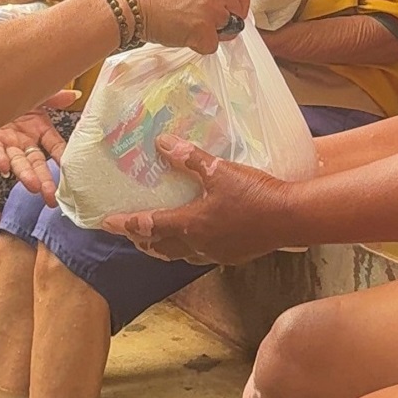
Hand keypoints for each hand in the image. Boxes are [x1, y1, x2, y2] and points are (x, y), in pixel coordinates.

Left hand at [0, 90, 79, 205]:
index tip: (72, 172)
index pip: (55, 147)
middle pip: (37, 163)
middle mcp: (24, 140)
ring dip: (25, 175)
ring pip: (18, 162)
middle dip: (44, 180)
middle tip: (52, 197)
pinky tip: (4, 168)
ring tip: (34, 187)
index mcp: (39, 129)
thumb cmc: (12, 91)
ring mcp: (7, 142)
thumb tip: (75, 95)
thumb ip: (55, 97)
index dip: (63, 158)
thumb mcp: (37, 94)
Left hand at [101, 134, 287, 264]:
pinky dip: (187, 247)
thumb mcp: (219, 170)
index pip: (150, 225)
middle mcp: (198, 244)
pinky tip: (194, 239)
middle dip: (141, 240)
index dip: (126, 224)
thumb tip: (162, 143)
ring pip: (180, 253)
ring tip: (153, 240)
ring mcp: (216, 253)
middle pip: (161, 246)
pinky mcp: (232, 255)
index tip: (106, 222)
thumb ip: (189, 158)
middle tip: (127, 233)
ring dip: (163, 247)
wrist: (291, 218)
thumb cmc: (254, 193)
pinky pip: (200, 254)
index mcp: (191, 224)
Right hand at [128, 0, 250, 53]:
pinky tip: (182, 34)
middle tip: (203, 24)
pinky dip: (199, 45)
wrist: (131, 5)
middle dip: (224, 23)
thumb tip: (225, 1)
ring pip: (226, 31)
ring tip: (187, 26)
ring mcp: (211, 8)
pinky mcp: (204, 29)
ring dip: (211, 34)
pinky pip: (212, 45)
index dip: (239, 6)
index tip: (231, 14)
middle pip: (237, 13)